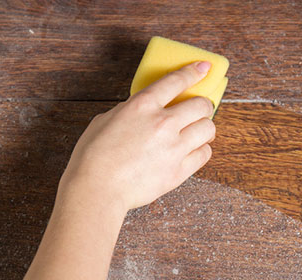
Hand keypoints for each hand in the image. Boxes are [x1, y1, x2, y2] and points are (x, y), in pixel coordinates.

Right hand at [58, 61, 215, 210]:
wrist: (97, 189)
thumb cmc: (93, 157)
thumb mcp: (105, 120)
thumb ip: (129, 111)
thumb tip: (141, 111)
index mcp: (142, 105)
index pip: (177, 81)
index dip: (194, 72)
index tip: (204, 68)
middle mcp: (162, 123)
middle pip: (201, 105)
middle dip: (202, 105)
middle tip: (198, 110)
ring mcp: (173, 148)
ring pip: (208, 129)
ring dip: (204, 128)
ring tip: (197, 132)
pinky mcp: (179, 171)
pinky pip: (204, 154)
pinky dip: (201, 150)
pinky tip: (192, 151)